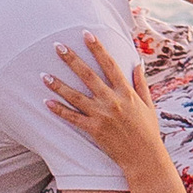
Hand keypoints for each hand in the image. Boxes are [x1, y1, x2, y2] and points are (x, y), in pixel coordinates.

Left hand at [46, 34, 167, 171]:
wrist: (145, 158)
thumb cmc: (148, 132)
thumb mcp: (149, 105)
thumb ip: (141, 83)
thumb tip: (137, 63)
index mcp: (126, 92)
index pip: (110, 64)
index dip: (97, 48)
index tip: (86, 34)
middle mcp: (112, 101)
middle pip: (88, 75)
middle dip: (72, 59)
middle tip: (57, 46)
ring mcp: (102, 115)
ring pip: (75, 96)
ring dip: (58, 85)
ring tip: (43, 75)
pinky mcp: (94, 130)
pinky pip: (73, 118)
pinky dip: (59, 110)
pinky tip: (47, 102)